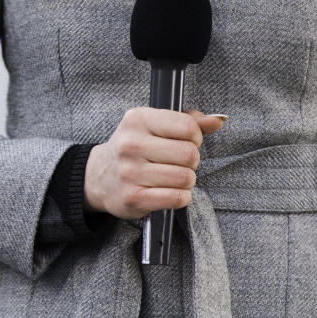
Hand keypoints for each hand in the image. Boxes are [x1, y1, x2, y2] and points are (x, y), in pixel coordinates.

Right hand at [83, 107, 226, 218]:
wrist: (99, 177)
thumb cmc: (135, 148)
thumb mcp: (156, 125)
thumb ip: (189, 120)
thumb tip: (218, 120)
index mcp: (138, 119)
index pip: (188, 127)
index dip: (195, 137)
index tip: (187, 142)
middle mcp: (131, 144)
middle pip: (190, 154)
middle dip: (192, 161)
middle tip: (181, 163)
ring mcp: (130, 172)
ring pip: (185, 177)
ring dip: (187, 180)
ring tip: (174, 177)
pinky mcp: (133, 198)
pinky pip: (176, 198)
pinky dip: (182, 197)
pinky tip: (172, 192)